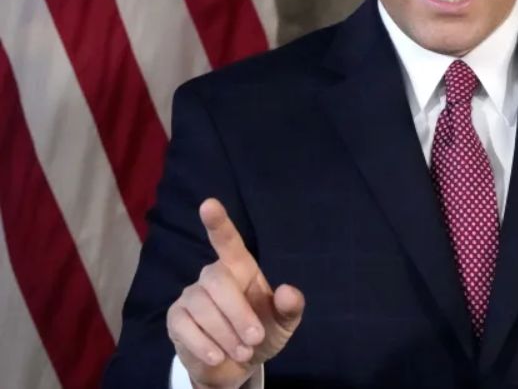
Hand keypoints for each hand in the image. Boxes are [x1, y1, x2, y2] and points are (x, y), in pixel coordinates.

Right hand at [166, 198, 304, 388]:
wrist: (236, 365)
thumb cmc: (261, 333)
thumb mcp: (283, 324)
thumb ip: (289, 308)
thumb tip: (288, 291)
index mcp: (241, 269)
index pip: (228, 242)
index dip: (219, 223)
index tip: (209, 204)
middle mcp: (213, 276)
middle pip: (218, 281)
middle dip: (238, 313)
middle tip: (255, 339)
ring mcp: (191, 296)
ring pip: (202, 307)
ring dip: (225, 334)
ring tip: (242, 352)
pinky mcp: (175, 319)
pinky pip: (184, 327)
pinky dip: (204, 345)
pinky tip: (217, 357)